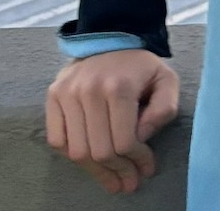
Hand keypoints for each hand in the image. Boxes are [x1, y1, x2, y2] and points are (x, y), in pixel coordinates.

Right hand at [46, 48, 179, 194]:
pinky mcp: (53, 96)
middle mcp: (89, 90)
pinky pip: (57, 140)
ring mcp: (67, 93)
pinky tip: (90, 160)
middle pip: (100, 151)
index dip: (137, 161)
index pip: (124, 142)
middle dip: (118, 172)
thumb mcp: (166, 81)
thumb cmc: (141, 66)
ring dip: (96, 172)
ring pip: (77, 151)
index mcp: (119, 87)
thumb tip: (142, 138)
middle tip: (129, 183)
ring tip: (111, 180)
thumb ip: (164, 110)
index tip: (146, 169)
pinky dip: (72, 155)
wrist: (111, 37)